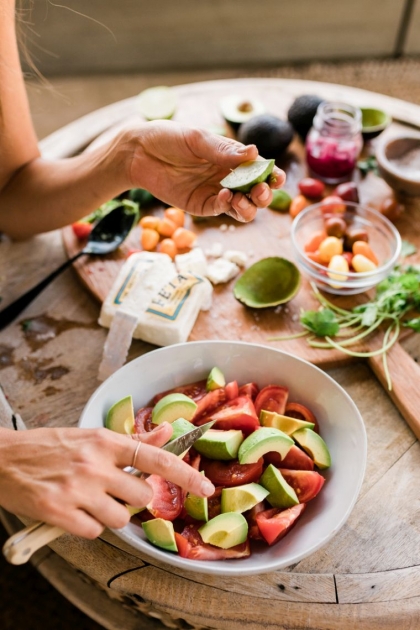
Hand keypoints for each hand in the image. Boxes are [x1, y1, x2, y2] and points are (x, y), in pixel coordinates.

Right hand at [0, 424, 213, 538]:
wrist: (3, 458)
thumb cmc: (49, 447)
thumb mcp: (91, 437)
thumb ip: (132, 441)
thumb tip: (168, 433)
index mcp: (104, 441)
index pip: (155, 458)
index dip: (185, 474)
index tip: (205, 487)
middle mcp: (94, 463)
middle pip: (141, 495)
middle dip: (131, 498)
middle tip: (110, 490)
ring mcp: (77, 488)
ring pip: (120, 517)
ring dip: (109, 514)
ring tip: (87, 499)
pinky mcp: (58, 512)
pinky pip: (93, 532)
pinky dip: (86, 526)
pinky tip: (71, 511)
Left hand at [125, 120, 285, 221]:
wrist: (139, 153)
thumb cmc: (169, 138)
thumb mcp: (196, 139)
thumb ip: (223, 150)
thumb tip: (254, 153)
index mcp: (233, 157)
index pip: (260, 169)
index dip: (273, 175)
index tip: (278, 177)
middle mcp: (229, 176)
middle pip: (257, 193)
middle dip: (264, 195)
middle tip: (260, 191)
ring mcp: (216, 193)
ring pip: (243, 208)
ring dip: (250, 207)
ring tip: (242, 199)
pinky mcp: (202, 205)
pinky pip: (222, 210)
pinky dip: (228, 206)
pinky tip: (224, 196)